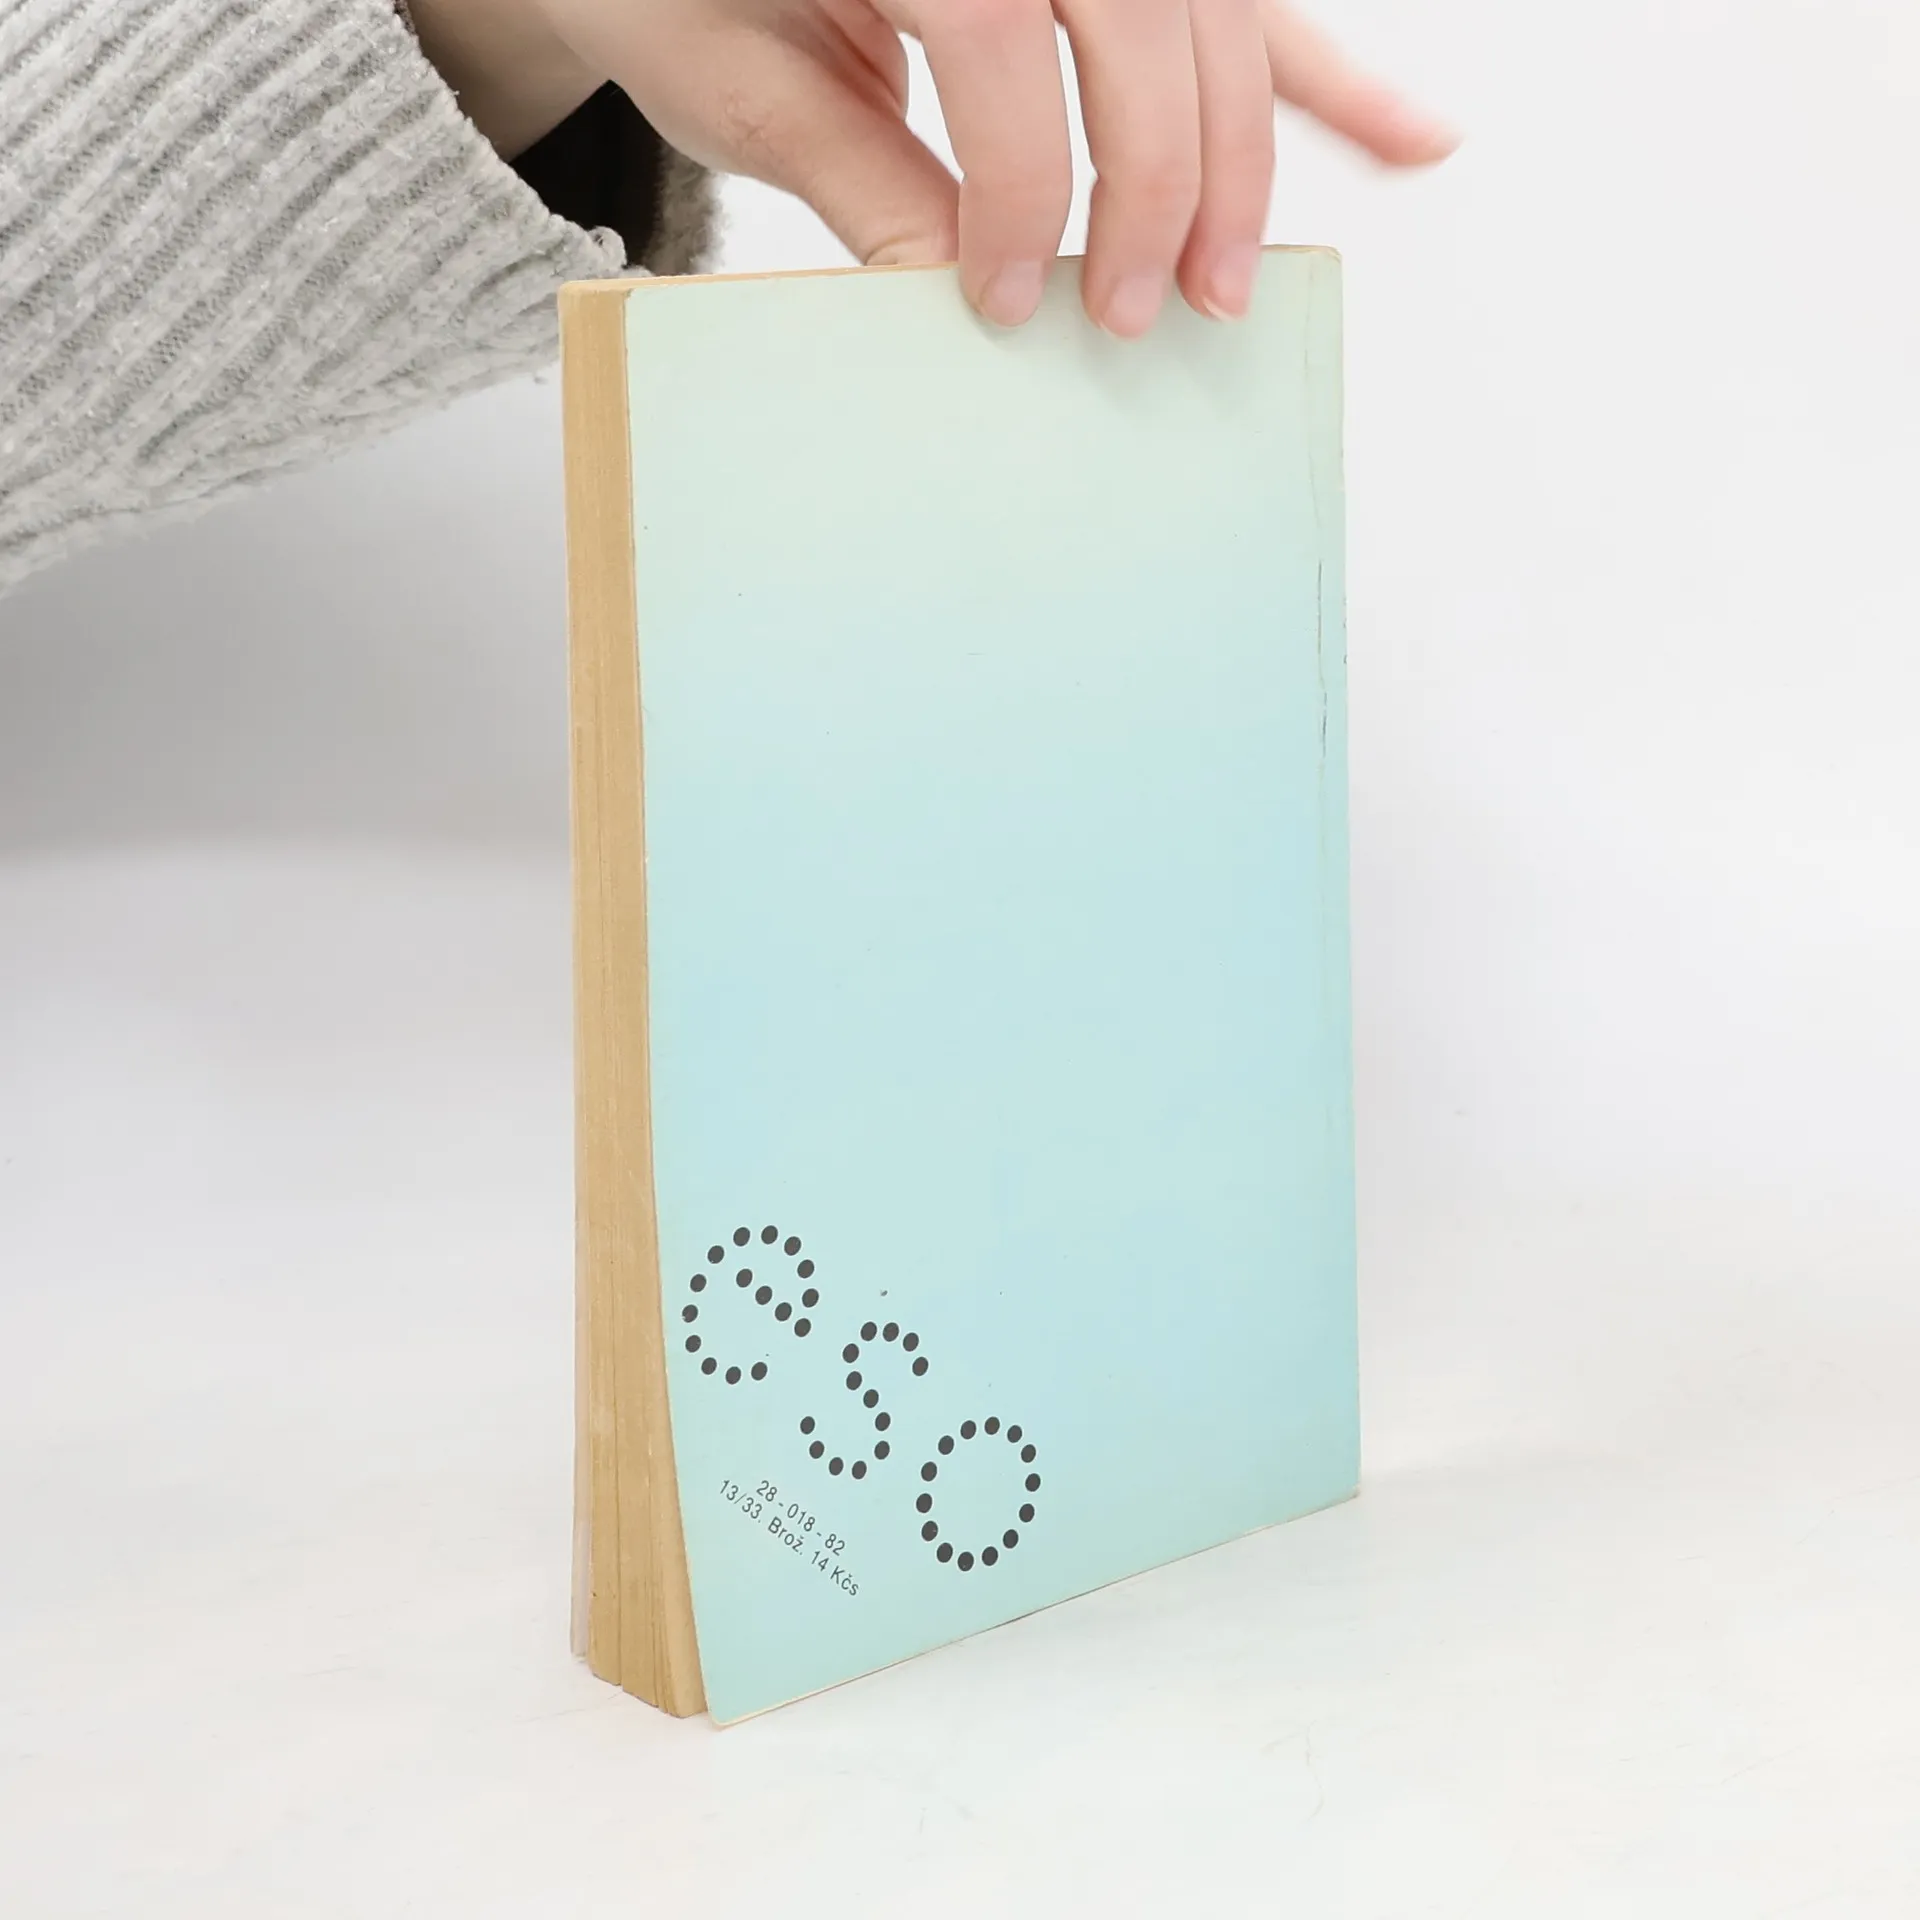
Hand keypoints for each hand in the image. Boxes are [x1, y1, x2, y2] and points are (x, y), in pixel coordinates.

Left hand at [420, 0, 1456, 333]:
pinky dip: (1324, 76)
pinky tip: (1414, 137)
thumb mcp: (739, 78)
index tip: (1009, 300)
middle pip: (1147, 15)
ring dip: (1246, 148)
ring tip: (1235, 278)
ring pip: (1214, 10)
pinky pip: (1242, 3)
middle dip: (1163, 179)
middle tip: (1146, 314)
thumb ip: (861, 177)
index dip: (1025, 185)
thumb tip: (968, 289)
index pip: (1004, 38)